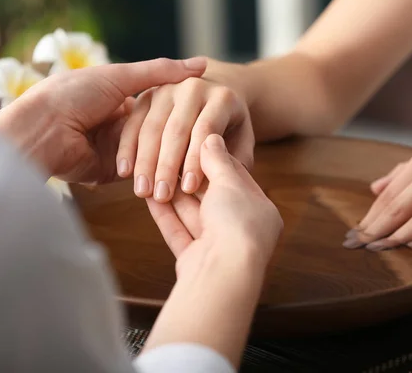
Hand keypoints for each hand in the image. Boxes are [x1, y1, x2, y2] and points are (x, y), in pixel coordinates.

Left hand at [0, 57, 206, 183]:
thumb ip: (159, 72)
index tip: (203, 109)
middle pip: (157, 131)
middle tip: (205, 138)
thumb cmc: (73, 95)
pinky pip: (139, 172)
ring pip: (151, 153)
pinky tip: (179, 170)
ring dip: (167, 156)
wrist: (42, 131)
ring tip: (196, 155)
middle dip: (176, 136)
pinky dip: (155, 171)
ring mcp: (115, 150)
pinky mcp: (111, 173)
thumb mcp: (119, 76)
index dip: (179, 108)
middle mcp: (117, 124)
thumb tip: (202, 63)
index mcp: (117, 98)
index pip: (157, 104)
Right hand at [116, 77, 253, 202]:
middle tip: (161, 195)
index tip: (188, 189)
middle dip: (167, 166)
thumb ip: (233, 160)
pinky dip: (127, 148)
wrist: (217, 92)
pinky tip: (125, 172)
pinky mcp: (146, 95)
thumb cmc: (232, 128)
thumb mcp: (243, 141)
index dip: (195, 160)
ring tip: (143, 191)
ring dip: (145, 162)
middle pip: (176, 129)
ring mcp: (167, 89)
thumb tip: (212, 178)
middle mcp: (193, 88)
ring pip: (152, 127)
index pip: (205, 130)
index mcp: (222, 97)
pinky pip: (133, 123)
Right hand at [147, 134, 281, 277]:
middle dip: (189, 178)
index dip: (215, 159)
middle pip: (211, 198)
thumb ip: (219, 161)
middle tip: (168, 156)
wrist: (224, 273)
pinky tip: (149, 196)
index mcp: (261, 212)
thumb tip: (211, 138)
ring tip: (154, 172)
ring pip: (192, 215)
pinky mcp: (195, 260)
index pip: (236, 178)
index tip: (195, 143)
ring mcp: (218, 247)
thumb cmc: (237, 224)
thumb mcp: (230, 183)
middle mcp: (242, 230)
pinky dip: (165, 214)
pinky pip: (178, 232)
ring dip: (173, 195)